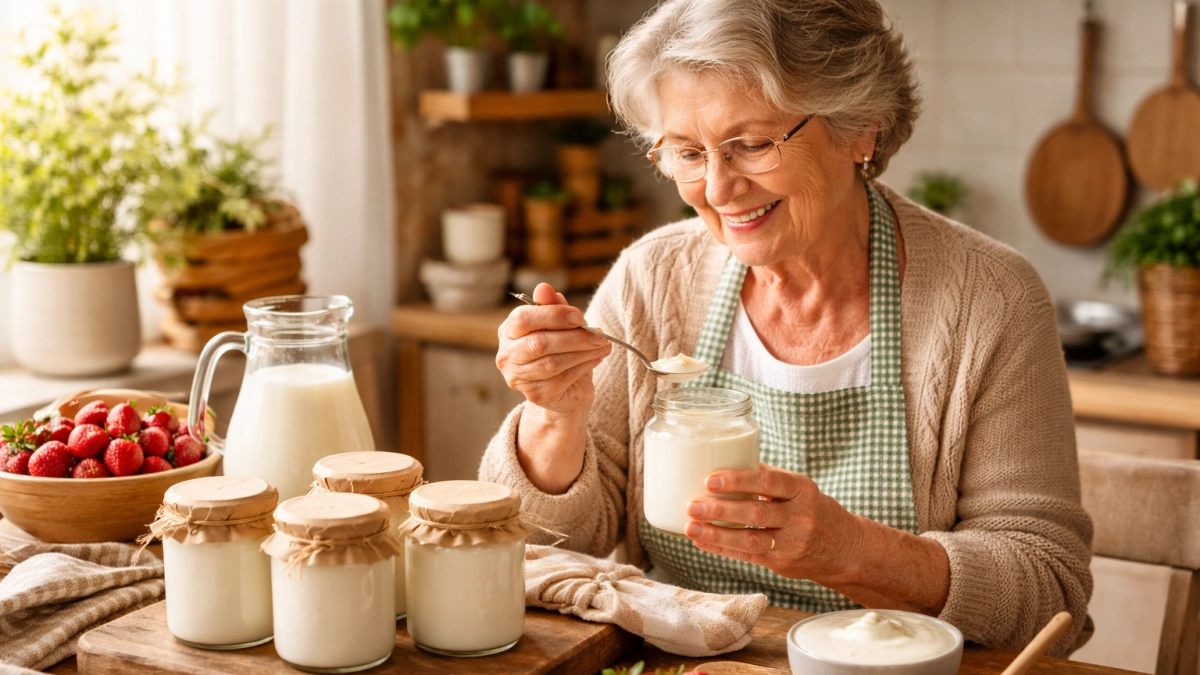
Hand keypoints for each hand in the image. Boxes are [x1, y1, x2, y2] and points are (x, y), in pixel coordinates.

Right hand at [496, 283, 612, 417]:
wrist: (566, 389)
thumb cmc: (560, 350)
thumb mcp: (558, 325)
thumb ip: (552, 306)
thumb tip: (544, 287)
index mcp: (508, 331)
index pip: (523, 318)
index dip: (553, 316)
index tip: (579, 317)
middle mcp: (507, 356)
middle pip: (539, 343)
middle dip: (574, 337)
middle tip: (599, 334)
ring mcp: (518, 378)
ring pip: (553, 363)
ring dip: (583, 352)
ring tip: (603, 345)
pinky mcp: (536, 395)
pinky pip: (563, 379)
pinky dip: (584, 366)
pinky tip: (597, 358)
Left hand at [683, 463, 865, 584]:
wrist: (845, 549)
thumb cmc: (813, 510)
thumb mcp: (800, 489)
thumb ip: (768, 477)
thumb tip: (727, 458)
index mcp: (802, 489)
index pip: (770, 482)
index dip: (739, 480)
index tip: (711, 479)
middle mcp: (800, 516)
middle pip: (757, 512)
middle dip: (721, 509)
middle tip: (693, 504)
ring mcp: (793, 542)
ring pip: (751, 538)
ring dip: (717, 534)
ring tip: (691, 526)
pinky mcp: (783, 563)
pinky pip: (748, 554)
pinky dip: (722, 548)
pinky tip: (701, 540)